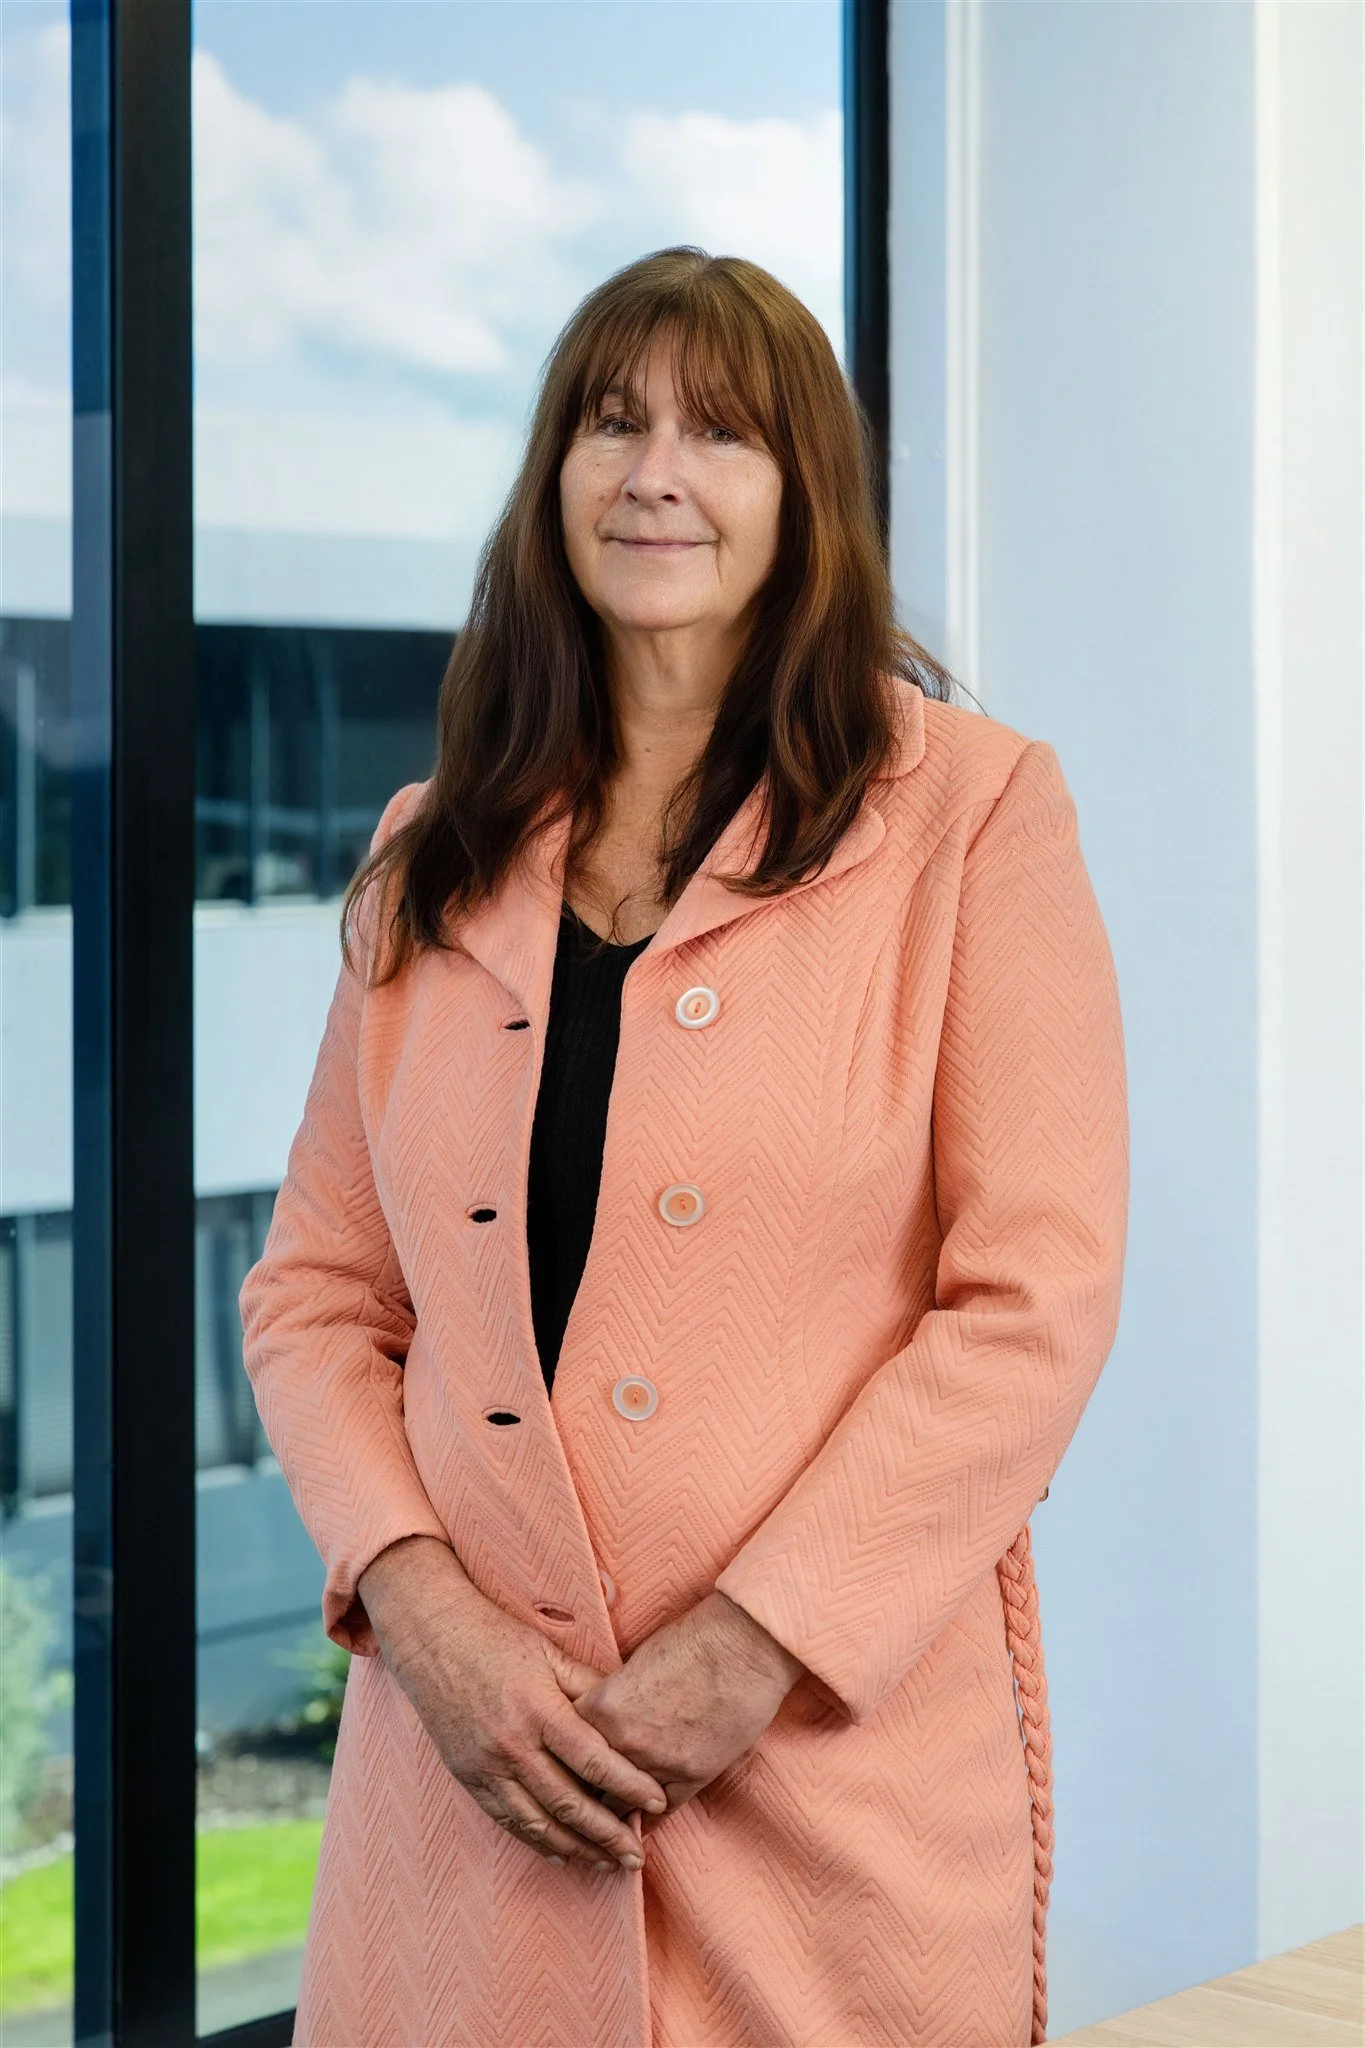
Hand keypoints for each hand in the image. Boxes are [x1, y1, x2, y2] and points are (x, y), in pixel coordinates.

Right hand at [357, 1535, 667, 1868]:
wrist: (432, 1637)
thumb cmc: (496, 1637)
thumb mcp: (550, 1652)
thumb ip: (589, 1687)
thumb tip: (629, 1715)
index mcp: (538, 1709)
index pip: (593, 1759)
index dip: (628, 1785)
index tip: (657, 1801)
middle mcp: (511, 1744)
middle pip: (568, 1802)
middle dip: (607, 1834)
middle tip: (637, 1854)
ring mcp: (485, 1765)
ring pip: (537, 1822)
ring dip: (576, 1848)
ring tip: (607, 1863)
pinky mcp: (467, 1777)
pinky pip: (506, 1820)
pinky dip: (536, 1841)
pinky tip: (561, 1853)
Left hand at [570, 1591, 804, 1826]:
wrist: (742, 1645)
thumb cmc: (690, 1641)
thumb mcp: (634, 1665)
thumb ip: (612, 1700)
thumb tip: (602, 1722)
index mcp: (601, 1706)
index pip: (563, 1747)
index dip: (562, 1758)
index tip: (562, 1766)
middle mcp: (622, 1741)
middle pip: (584, 1784)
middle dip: (581, 1793)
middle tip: (578, 1802)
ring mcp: (657, 1763)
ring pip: (619, 1806)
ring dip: (613, 1813)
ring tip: (606, 1823)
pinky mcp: (692, 1776)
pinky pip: (660, 1811)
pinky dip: (648, 1817)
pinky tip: (641, 1822)